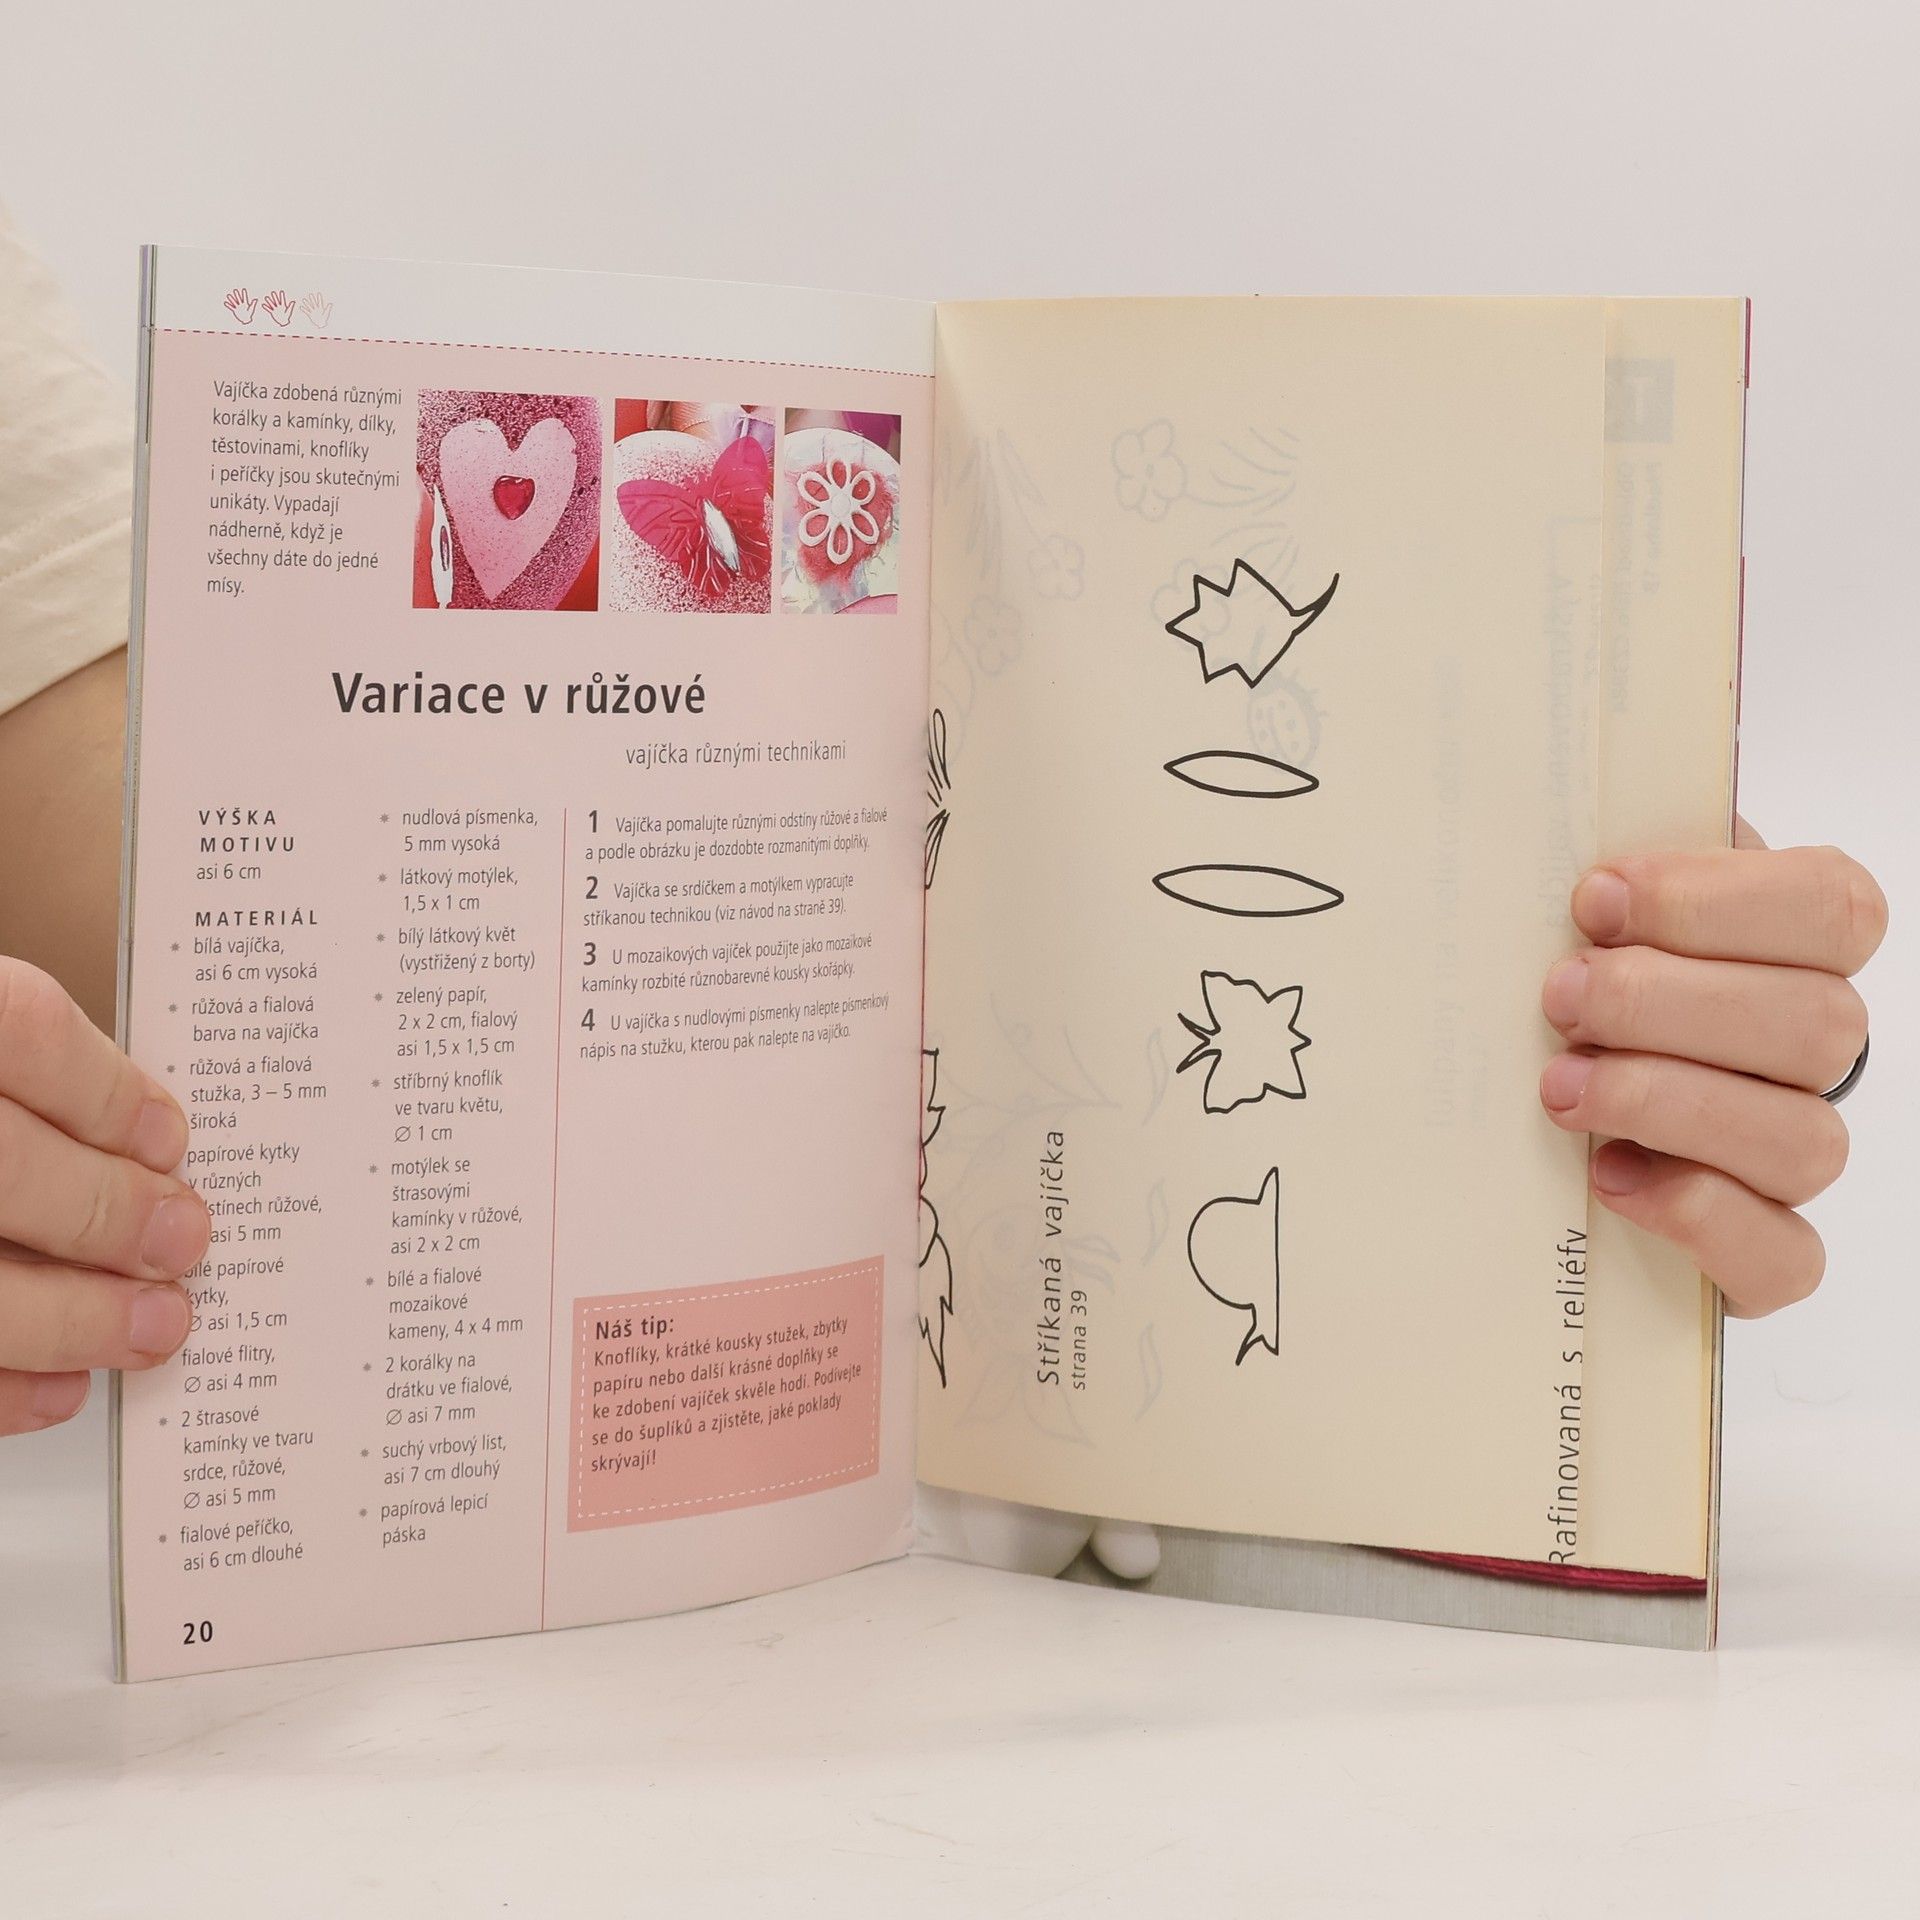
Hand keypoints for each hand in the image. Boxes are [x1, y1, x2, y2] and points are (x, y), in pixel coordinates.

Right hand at [0, 959, 208, 1434]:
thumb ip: (26, 1087)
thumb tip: (138, 1150)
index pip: (24, 1034)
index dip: (108, 1095)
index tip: (168, 1141)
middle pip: (3, 1167)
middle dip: (109, 1213)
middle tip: (182, 1241)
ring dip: (72, 1318)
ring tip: (154, 1324)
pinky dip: (1, 1386)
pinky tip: (60, 1384)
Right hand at [259, 288, 295, 327]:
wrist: (283, 322)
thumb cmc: (287, 316)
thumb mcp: (289, 311)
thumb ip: (291, 306)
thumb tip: (293, 302)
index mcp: (283, 306)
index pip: (282, 300)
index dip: (282, 296)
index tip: (281, 292)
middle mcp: (278, 306)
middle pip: (276, 301)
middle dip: (275, 297)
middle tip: (273, 292)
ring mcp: (275, 309)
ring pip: (272, 304)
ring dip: (269, 301)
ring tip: (266, 298)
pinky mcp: (273, 312)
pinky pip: (269, 309)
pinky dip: (266, 307)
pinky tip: (263, 305)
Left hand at [1539, 823, 1885, 1316]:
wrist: (1545, 1097)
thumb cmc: (1577, 977)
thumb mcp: (1591, 909)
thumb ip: (1611, 874)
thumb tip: (1575, 839)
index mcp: (1799, 944)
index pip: (1830, 907)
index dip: (1715, 901)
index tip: (1595, 899)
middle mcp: (1816, 1049)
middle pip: (1815, 1026)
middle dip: (1668, 1006)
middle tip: (1560, 996)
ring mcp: (1794, 1153)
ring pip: (1805, 1141)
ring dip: (1670, 1105)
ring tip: (1562, 1089)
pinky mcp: (1763, 1251)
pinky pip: (1785, 1257)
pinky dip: (1697, 1217)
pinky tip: (1609, 1179)